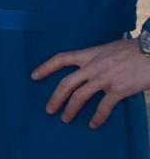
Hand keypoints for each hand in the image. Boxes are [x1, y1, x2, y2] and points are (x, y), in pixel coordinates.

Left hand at [33, 38, 149, 127]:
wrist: (149, 51)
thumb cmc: (131, 49)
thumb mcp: (107, 48)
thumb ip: (96, 57)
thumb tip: (92, 63)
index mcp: (89, 54)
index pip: (61, 59)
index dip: (46, 67)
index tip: (34, 76)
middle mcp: (92, 66)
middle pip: (66, 83)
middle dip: (55, 97)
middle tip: (49, 109)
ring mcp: (104, 78)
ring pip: (80, 96)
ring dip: (71, 109)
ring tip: (65, 118)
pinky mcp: (118, 89)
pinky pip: (104, 107)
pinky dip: (97, 117)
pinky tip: (93, 124)